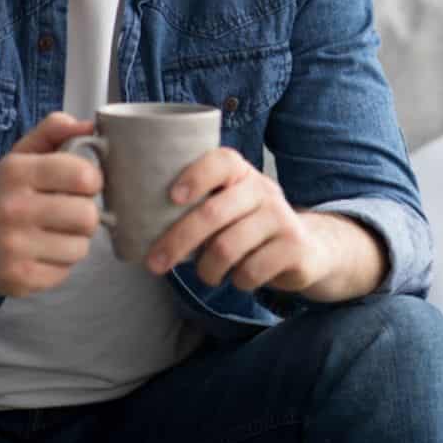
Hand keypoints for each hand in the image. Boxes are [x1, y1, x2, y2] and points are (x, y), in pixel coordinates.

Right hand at [0, 112, 103, 297]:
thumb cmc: (6, 195)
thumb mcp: (22, 156)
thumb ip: (54, 130)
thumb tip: (88, 124)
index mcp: (15, 172)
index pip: (82, 175)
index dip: (92, 180)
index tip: (83, 184)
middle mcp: (11, 209)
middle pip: (88, 215)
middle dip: (86, 214)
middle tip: (70, 212)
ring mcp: (14, 247)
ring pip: (81, 246)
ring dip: (76, 240)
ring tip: (55, 233)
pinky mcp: (20, 278)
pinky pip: (67, 270)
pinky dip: (62, 262)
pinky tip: (43, 252)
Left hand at [146, 146, 333, 294]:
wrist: (308, 249)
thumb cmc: (249, 227)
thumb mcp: (230, 207)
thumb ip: (198, 206)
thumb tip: (134, 223)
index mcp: (242, 174)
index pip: (222, 161)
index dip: (196, 176)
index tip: (172, 197)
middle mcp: (263, 190)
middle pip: (213, 213)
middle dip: (177, 242)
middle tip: (155, 264)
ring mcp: (282, 218)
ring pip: (227, 248)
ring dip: (207, 270)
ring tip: (207, 275)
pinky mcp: (294, 247)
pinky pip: (250, 271)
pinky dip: (237, 281)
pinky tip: (239, 277)